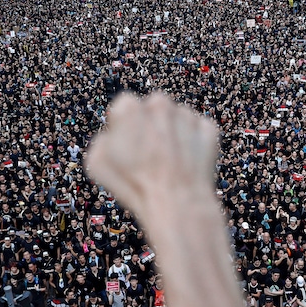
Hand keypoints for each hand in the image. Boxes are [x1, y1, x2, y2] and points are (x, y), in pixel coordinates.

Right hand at [86, 92, 218, 221]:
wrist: (176, 202)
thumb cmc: (134, 185)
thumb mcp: (97, 163)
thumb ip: (102, 140)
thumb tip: (111, 135)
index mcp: (129, 107)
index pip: (125, 107)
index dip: (125, 128)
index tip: (127, 145)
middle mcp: (160, 104)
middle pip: (153, 110)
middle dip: (151, 126)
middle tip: (150, 154)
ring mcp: (186, 115)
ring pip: (177, 119)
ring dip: (173, 134)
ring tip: (169, 163)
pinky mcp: (208, 128)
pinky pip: (198, 131)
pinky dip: (194, 143)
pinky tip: (186, 163)